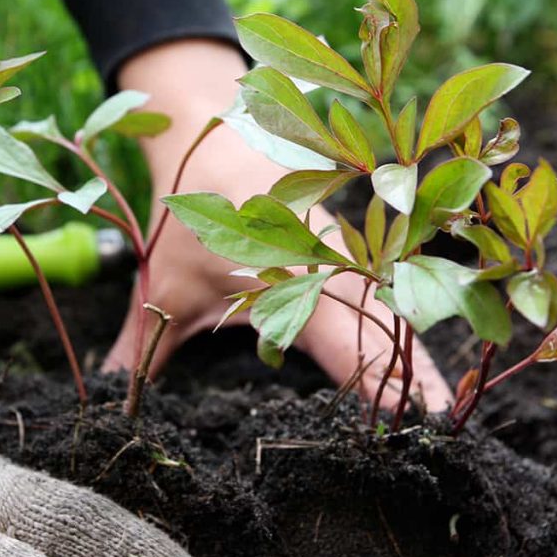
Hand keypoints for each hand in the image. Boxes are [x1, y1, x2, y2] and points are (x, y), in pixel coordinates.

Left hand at [102, 40, 452, 411]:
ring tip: (449, 405)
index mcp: (293, 283)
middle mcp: (335, 267)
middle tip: (447, 427)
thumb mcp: (164, 289)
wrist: (222, 129)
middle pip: (387, 327)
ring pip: (394, 304)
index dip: (377, 381)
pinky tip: (422, 353)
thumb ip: (142, 350)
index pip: (345, 343)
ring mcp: (352, 250)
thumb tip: (107, 396)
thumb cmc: (195, 213)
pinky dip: (407, 317)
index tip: (407, 418)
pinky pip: (387, 285)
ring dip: (418, 350)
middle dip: (418, 379)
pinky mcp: (355, 242)